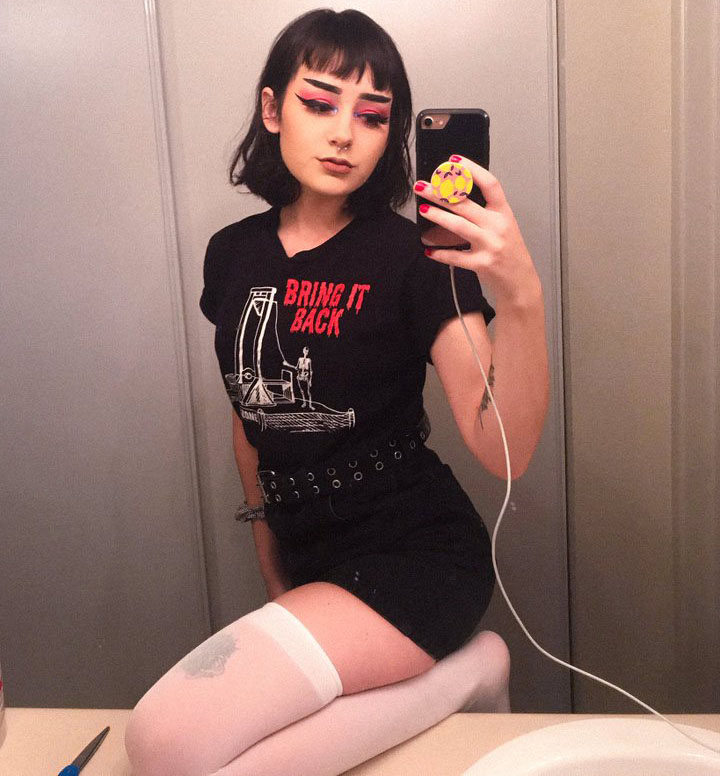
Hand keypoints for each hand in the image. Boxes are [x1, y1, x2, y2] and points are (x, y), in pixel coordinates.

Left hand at [415, 155, 540, 306]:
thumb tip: (456, 197)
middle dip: (441, 193)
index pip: (490, 184)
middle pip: (466, 204)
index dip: (472, 170)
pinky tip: (429, 249)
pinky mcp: (481, 264)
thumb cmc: (510, 254)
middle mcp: (497, 227)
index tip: (454, 160)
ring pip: (459, 226)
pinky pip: (456, 257)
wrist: (520, 282)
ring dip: (438, 216)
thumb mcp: (504, 227)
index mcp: (504, 213)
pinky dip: (441, 253)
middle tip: (423, 185)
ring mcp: (490, 245)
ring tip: (423, 209)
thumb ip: (486, 213)